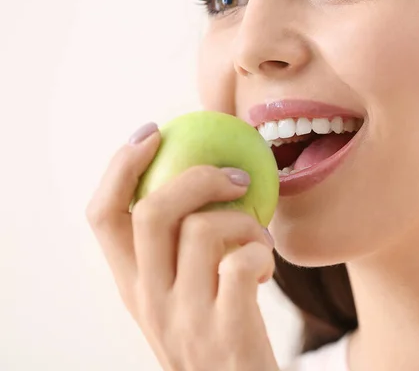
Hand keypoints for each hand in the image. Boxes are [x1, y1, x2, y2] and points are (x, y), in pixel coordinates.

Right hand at [85, 123, 278, 370]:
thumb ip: (175, 254)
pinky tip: (266, 268)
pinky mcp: (226, 333)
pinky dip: (262, 253)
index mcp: (132, 287)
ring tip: (259, 239)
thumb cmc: (217, 336)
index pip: (102, 216)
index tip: (152, 133)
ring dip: (244, 221)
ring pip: (202, 230)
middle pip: (151, 211)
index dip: (120, 166)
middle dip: (197, 177)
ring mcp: (184, 319)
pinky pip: (241, 264)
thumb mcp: (180, 298)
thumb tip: (197, 181)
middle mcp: (148, 301)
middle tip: (236, 176)